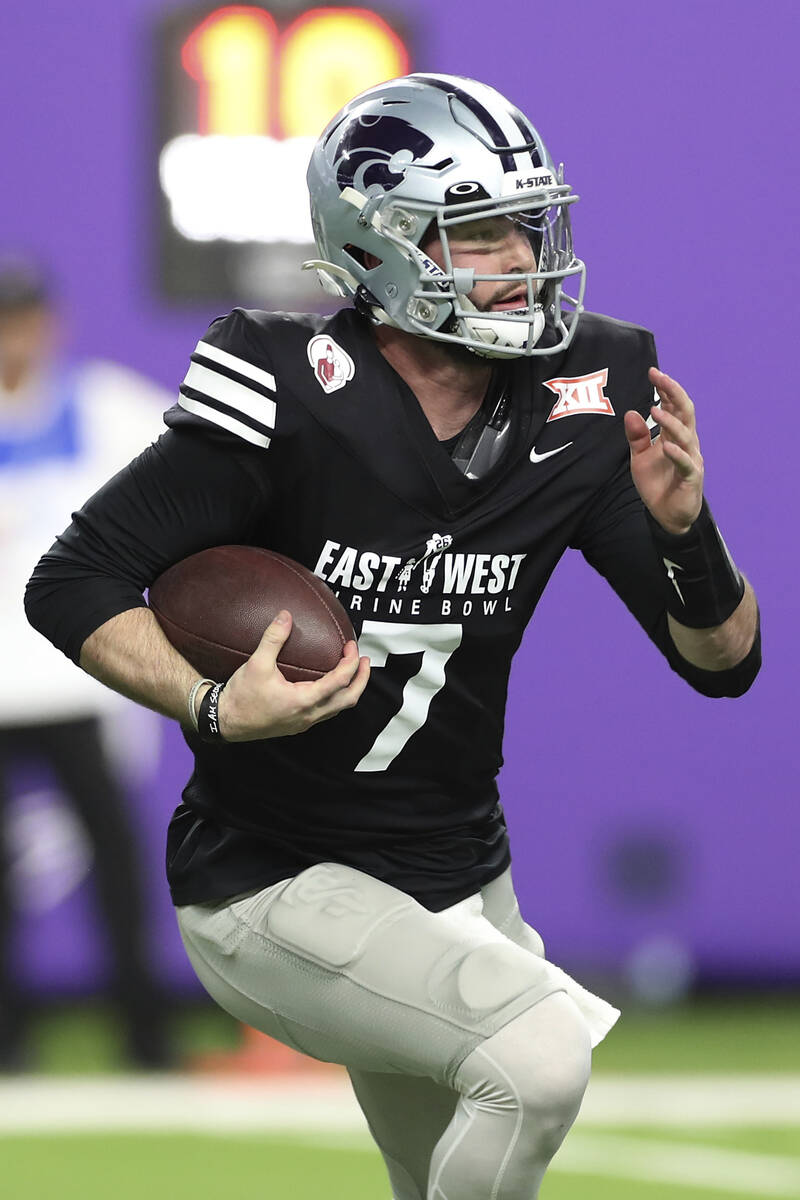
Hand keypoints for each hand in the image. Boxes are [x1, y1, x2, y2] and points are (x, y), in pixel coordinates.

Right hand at [217, 610, 369, 741]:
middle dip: (361, 679)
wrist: (224, 721)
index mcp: (303, 701)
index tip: (351, 645)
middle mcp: (308, 715)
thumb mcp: (256, 663)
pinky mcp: (297, 724)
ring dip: (350, 689)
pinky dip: (335, 697)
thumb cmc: (241, 696)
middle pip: (348, 699)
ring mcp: (303, 722)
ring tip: (353, 671)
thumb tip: (285, 616)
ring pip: (338, 708)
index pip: (340, 681)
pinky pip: (326, 712)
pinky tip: (329, 685)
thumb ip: (273, 638)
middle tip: (364, 660)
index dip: (351, 662)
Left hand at [624, 367, 703, 534]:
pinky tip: (667, 446)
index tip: (653, 372)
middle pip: (685, 412)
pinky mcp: (691, 478)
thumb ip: (637, 437)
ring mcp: (691, 459)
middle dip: (673, 392)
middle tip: (659, 377)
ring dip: (671, 421)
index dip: (666, 389)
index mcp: (674, 436)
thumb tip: (630, 413)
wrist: (667, 516)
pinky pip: (686, 463)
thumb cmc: (657, 484)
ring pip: (686, 434)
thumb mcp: (639, 458)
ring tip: (655, 409)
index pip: (674, 406)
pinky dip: (677, 453)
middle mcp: (687, 443)